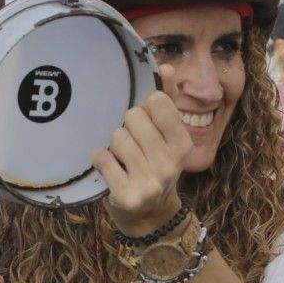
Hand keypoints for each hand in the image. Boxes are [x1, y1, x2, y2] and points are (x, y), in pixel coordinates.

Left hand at [94, 92, 188, 237]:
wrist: (150, 216)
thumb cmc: (154, 167)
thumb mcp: (167, 138)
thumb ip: (167, 102)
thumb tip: (167, 67)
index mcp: (183, 145)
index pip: (157, 102)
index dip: (146, 108)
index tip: (147, 125)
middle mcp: (170, 163)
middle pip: (133, 116)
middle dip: (128, 127)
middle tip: (133, 146)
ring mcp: (150, 181)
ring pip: (117, 136)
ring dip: (114, 145)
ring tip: (123, 160)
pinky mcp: (127, 195)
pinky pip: (102, 157)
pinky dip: (100, 159)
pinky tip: (110, 168)